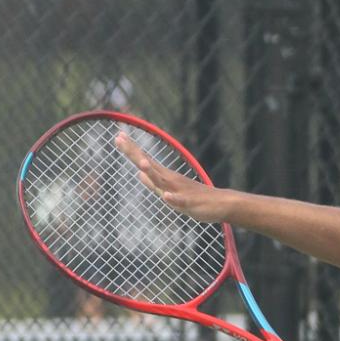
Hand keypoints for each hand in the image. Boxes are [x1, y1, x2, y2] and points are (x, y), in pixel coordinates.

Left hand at [117, 131, 232, 222]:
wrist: (222, 204)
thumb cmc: (195, 198)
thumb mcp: (169, 190)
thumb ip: (153, 182)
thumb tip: (138, 174)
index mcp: (165, 177)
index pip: (145, 160)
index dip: (131, 150)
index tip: (118, 136)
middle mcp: (171, 180)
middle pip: (149, 165)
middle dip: (135, 154)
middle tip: (119, 138)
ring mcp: (181, 191)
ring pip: (164, 182)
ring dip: (153, 173)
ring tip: (141, 164)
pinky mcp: (191, 203)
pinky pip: (181, 202)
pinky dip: (173, 198)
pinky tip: (166, 196)